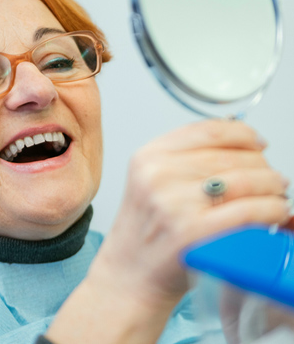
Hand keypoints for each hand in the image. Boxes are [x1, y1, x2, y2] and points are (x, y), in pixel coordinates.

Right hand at [92, 119, 288, 305]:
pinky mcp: (193, 233)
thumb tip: (239, 143)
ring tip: (276, 193)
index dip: (243, 134)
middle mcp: (157, 175)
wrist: (129, 275)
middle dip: (263, 165)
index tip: (257, 143)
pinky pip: (249, 211)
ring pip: (246, 180)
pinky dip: (272, 209)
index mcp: (148, 157)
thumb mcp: (150, 182)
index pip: (208, 130)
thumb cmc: (145, 232)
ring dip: (272, 186)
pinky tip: (274, 211)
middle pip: (232, 155)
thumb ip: (184, 159)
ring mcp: (174, 204)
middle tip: (271, 177)